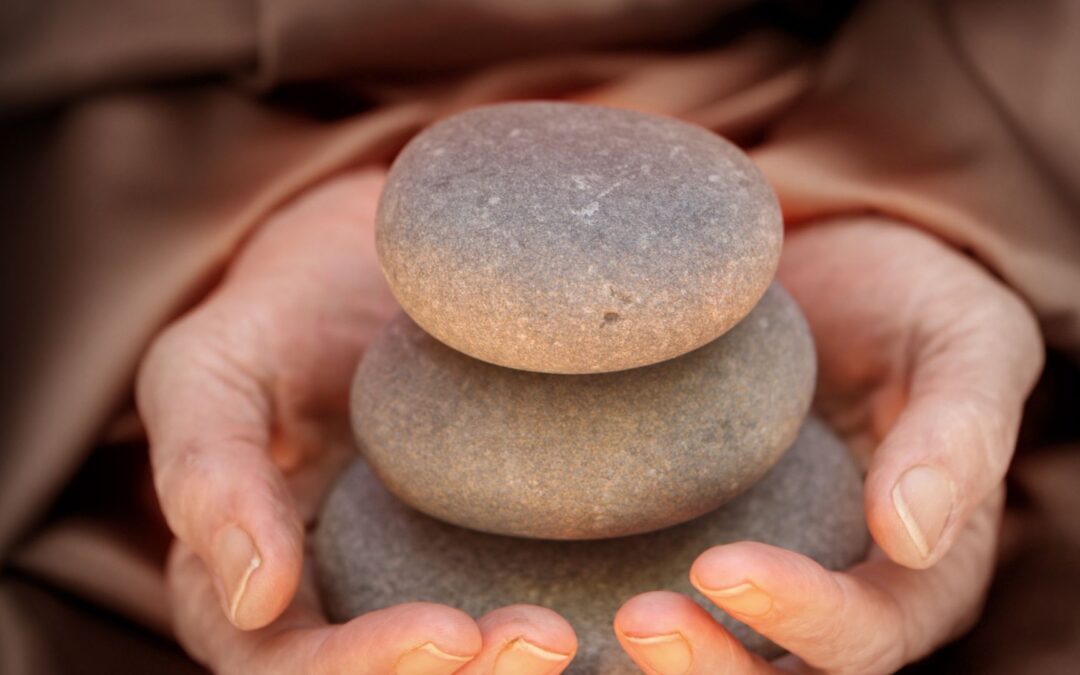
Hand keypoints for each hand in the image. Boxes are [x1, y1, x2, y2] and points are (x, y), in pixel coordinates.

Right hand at [137, 168, 576, 673]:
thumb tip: (254, 599)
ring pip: (463, 660)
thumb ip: (209, 476)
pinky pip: (519, 591)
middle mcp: (335, 600)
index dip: (364, 668)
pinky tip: (625, 608)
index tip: (450, 634)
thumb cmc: (277, 317)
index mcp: (252, 584)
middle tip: (542, 640)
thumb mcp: (209, 372)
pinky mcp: (485, 545)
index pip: (290, 667)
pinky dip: (573, 613)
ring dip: (516, 667)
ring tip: (575, 633)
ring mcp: (414, 575)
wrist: (368, 269)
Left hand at [613, 217, 1042, 673]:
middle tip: (638, 619)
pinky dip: (610, 608)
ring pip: (719, 656)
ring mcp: (770, 574)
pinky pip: (663, 588)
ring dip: (664, 658)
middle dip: (713, 663)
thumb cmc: (915, 306)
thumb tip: (910, 537)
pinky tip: (557, 595)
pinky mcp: (700, 536)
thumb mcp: (965, 344)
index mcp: (924, 572)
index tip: (720, 565)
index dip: (801, 616)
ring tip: (605, 618)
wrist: (843, 269)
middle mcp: (843, 593)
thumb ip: (956, 434)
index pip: (868, 631)